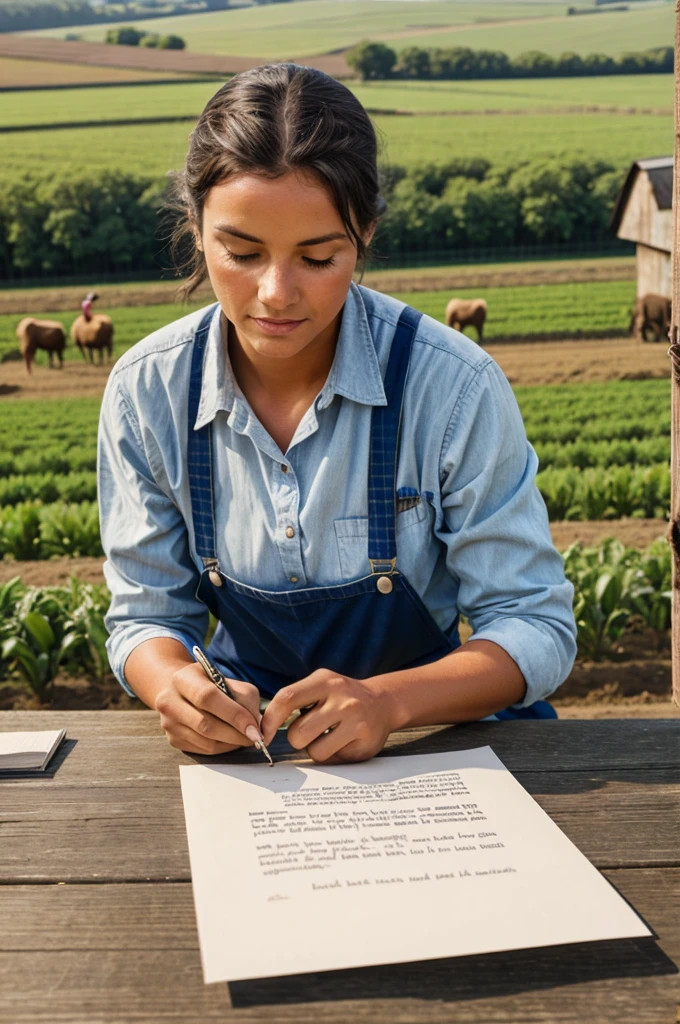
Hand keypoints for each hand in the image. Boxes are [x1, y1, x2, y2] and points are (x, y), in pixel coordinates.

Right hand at [154, 662, 261, 754]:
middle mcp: (169, 701)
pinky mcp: (173, 740)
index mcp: (183, 679)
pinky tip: (231, 739)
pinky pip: (203, 750)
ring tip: (245, 737)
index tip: (254, 729)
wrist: (179, 690)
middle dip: (236, 734)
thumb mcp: (226, 679)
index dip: (234, 715)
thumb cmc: (208, 683)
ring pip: (206, 742)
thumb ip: (244, 698)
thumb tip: (256, 726)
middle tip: (255, 738)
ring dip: (231, 743)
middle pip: (205, 725)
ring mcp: (168, 723)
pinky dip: (222, 748)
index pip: (208, 698)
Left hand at [261, 668, 397, 763]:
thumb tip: (261, 728)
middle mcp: (341, 698)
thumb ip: (295, 700)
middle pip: (297, 733)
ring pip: (314, 750)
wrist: (384, 702)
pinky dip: (333, 754)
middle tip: (310, 731)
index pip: (287, 698)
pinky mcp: (365, 741)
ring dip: (315, 749)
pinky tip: (344, 742)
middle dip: (297, 738)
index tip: (263, 734)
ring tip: (327, 737)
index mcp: (325, 680)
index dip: (269, 720)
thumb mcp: (321, 686)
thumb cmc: (342, 697)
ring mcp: (356, 720)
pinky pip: (334, 759)